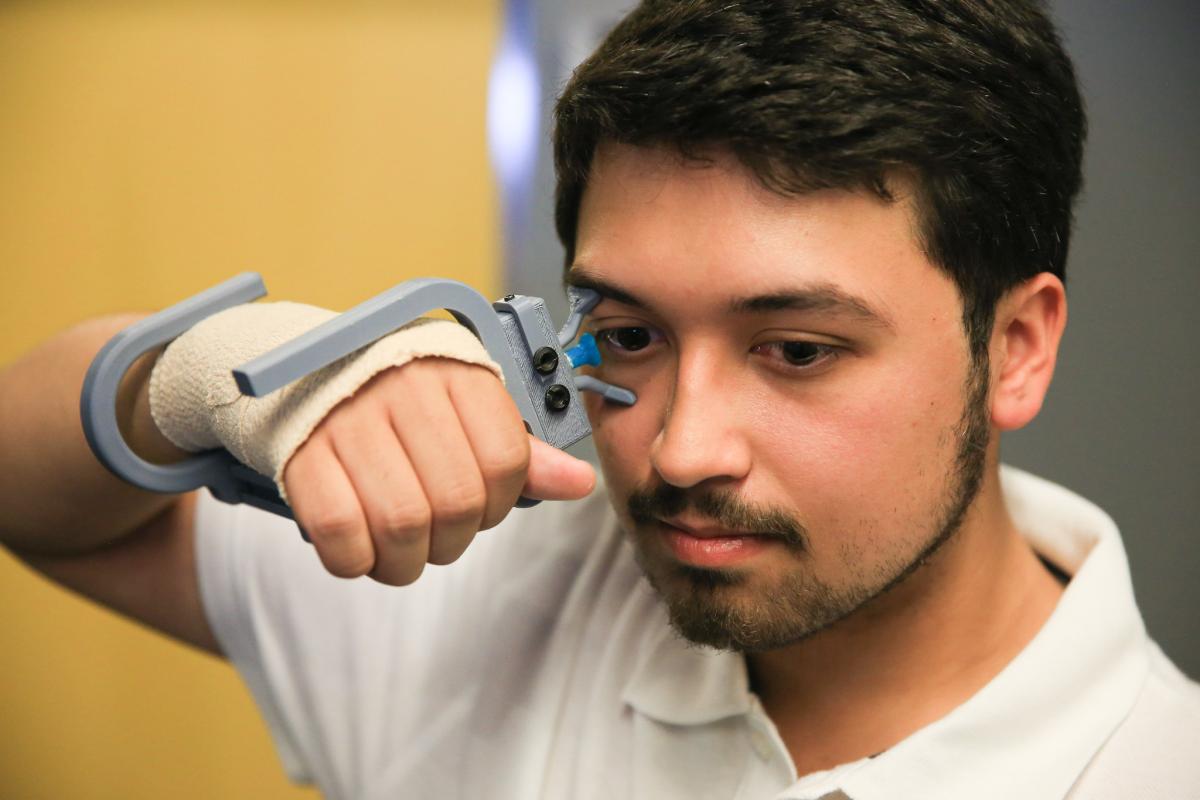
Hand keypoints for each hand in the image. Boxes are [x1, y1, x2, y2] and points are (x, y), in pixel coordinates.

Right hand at [281, 357, 595, 584]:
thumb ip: (521, 452)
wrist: (301, 371)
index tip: (479, 506)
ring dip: (406, 561)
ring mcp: (348, 421)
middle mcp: (404, 389)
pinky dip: (355, 560)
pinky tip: (361, 549)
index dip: (499, 503)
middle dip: (453, 541)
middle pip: (457, 501)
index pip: (506, 462)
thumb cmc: (399, 399)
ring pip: (403, 524)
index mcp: (457, 373)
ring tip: (401, 552)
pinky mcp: (300, 455)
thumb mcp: (464, 409)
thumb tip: (581, 482)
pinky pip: (340, 533)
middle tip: (437, 537)